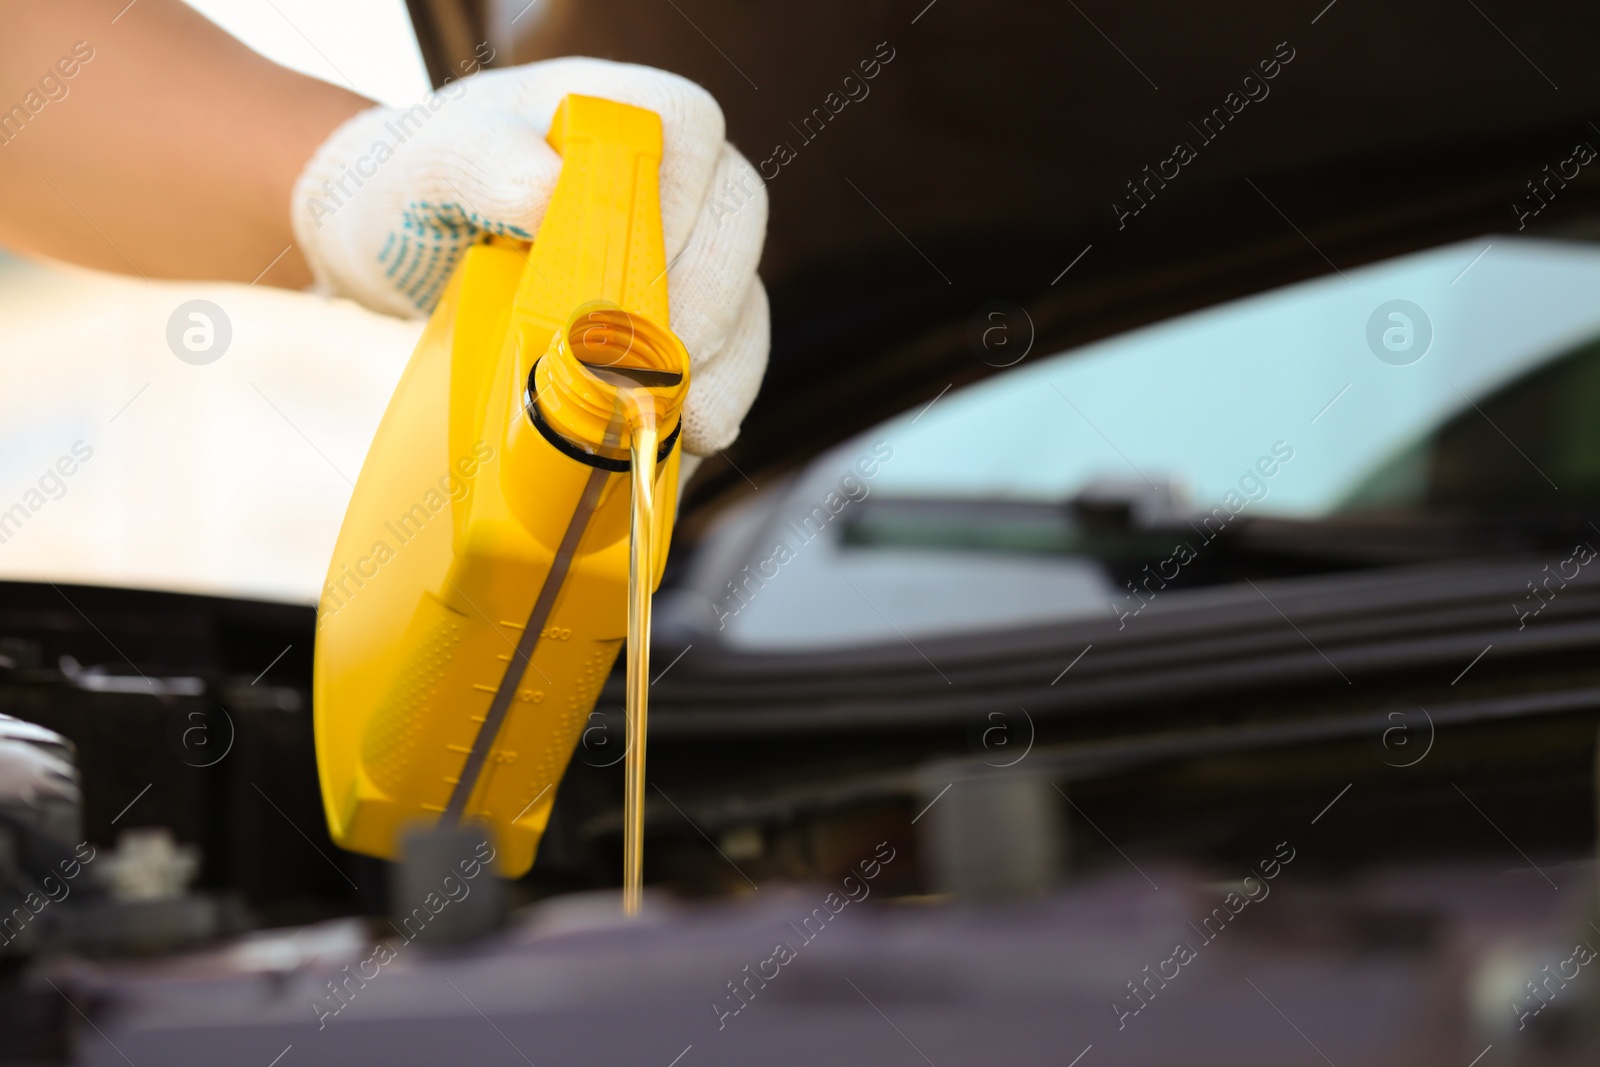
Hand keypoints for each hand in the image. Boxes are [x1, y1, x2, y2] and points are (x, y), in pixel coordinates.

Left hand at [290, 57, 767, 456]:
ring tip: (682, 417)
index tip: (632, 264)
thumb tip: (546, 192)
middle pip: (737, 221)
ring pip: (744, 298)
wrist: (394, 255)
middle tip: (662, 361)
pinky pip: (727, 360)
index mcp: (617, 114)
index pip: (690, 128)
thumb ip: (482, 161)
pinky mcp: (680, 327)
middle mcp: (669, 178)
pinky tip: (682, 440)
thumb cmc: (412, 191)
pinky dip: (713, 403)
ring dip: (723, 364)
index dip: (679, 196)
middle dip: (711, 300)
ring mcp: (683, 254)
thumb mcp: (426, 166)